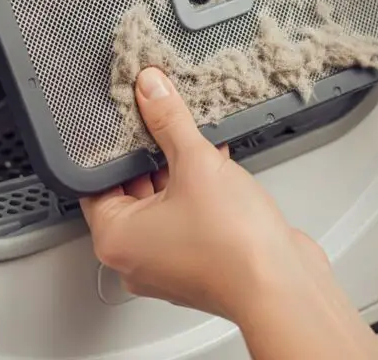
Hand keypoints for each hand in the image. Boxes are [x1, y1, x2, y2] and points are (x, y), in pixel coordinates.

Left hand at [80, 67, 329, 322]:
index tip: (126, 121)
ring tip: (197, 143)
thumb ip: (169, 121)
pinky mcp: (199, 262)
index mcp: (116, 238)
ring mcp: (168, 263)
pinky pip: (188, 218)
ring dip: (179, 172)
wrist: (281, 286)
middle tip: (163, 124)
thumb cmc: (233, 245)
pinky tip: (220, 166)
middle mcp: (136, 257)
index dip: (111, 147)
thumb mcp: (195, 163)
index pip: (96, 183)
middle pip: (131, 191)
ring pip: (163, 204)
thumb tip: (151, 90)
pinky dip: (198, 192)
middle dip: (151, 156)